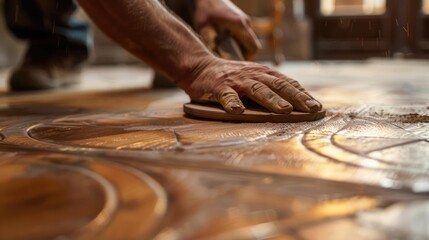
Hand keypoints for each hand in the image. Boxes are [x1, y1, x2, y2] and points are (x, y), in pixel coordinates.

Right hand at [178, 57, 321, 113]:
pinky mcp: (219, 87)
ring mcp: (237, 81)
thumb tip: (294, 103)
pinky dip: (233, 103)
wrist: (201, 66)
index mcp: (264, 74)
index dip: (303, 95)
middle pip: (278, 86)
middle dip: (296, 98)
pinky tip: (238, 111)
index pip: (287, 84)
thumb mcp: (254, 78)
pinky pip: (227, 96)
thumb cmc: (231, 77)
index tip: (317, 107)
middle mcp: (253, 75)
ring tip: (284, 110)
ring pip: (257, 90)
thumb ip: (270, 88)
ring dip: (272, 100)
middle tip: (311, 109)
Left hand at [194, 0, 260, 59]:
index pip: (253, 48)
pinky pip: (246, 35)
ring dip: (243, 49)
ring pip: (250, 41)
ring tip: (230, 55)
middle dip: (246, 56)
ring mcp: (246, 21)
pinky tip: (229, 46)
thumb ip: (210, 44)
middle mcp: (246, 23)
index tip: (239, 66)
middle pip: (254, 46)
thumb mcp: (204, 28)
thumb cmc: (206, 10)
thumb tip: (214, 61)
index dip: (249, 59)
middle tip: (234, 64)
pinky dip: (241, 43)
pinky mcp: (243, 20)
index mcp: (239, 25)